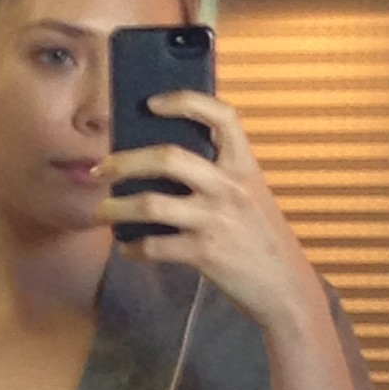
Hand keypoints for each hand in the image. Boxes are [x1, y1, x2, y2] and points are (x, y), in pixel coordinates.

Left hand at [93, 90, 321, 334]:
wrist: (286, 288)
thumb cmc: (263, 240)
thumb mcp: (251, 196)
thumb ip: (220, 176)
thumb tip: (165, 163)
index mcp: (244, 167)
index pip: (222, 117)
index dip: (185, 101)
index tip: (152, 103)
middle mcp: (229, 188)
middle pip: (167, 158)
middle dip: (125, 161)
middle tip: (102, 169)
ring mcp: (215, 221)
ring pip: (151, 204)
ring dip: (117, 208)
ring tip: (102, 211)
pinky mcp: (205, 254)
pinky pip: (155, 247)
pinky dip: (133, 249)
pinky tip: (127, 249)